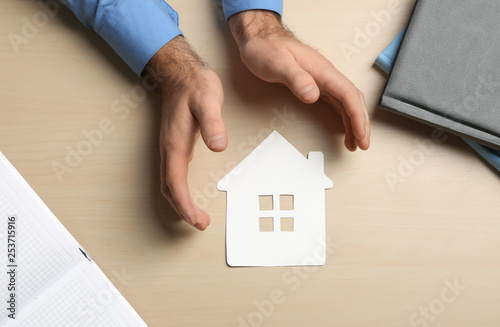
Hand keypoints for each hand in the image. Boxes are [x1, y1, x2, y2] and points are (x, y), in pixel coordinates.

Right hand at [146, 36, 226, 230]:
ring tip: (196, 215)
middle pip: (169, 188)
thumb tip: (218, 146)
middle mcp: (169, 148)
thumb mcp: (208, 100)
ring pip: (169, 183)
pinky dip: (180, 190)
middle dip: (182, 209)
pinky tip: (190, 194)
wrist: (181, 74)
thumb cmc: (195, 86)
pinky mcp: (175, 145)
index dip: (184, 203)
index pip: (176, 181)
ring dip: (180, 202)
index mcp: (175, 142)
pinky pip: (174, 174)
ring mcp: (170, 147)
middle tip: (200, 223)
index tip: (196, 219)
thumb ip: (213, 123)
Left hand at [229, 10, 369, 150]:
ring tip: (355, 142)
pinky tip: (344, 126)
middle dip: (361, 123)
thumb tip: (313, 95)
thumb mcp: (278, 64)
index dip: (357, 116)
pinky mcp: (315, 84)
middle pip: (353, 100)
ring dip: (354, 122)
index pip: (348, 95)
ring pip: (346, 103)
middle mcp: (326, 74)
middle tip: (363, 144)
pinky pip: (336, 102)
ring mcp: (322, 80)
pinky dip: (343, 116)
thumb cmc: (267, 48)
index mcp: (322, 70)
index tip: (361, 134)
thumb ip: (296, 79)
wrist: (259, 38)